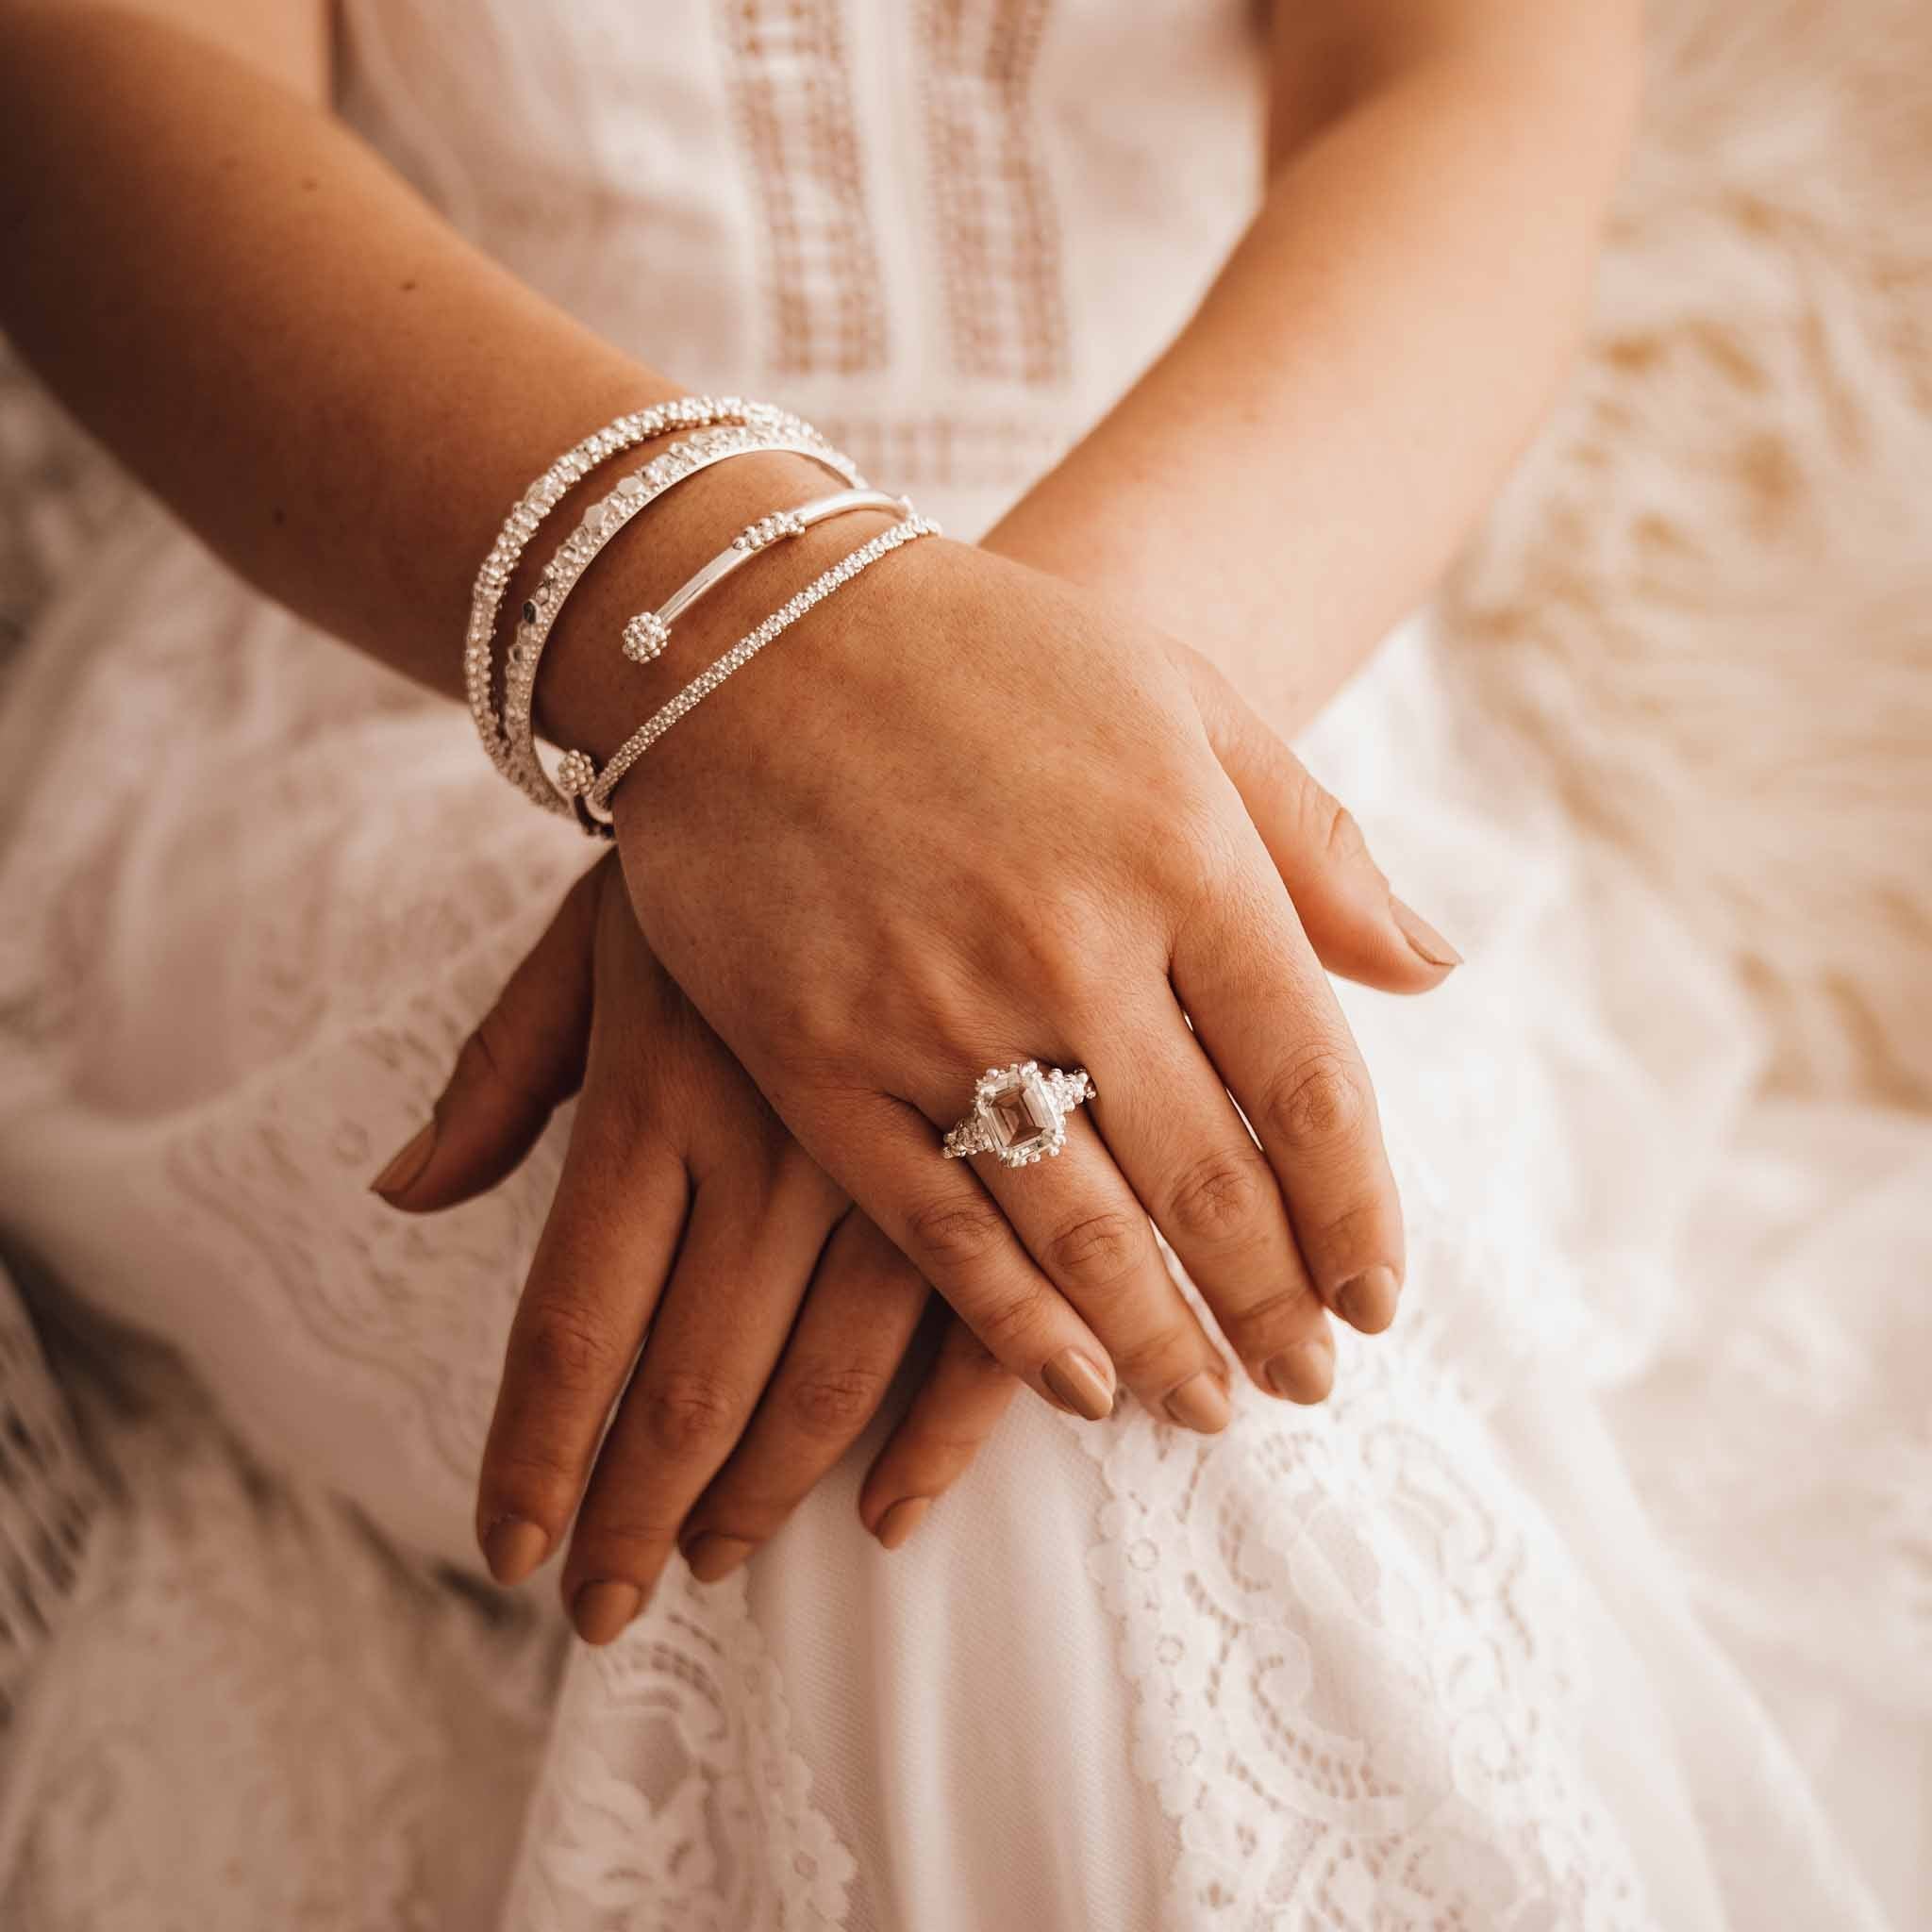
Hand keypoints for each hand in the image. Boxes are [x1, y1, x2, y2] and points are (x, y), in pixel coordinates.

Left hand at [372, 856, 1019, 1641]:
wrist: (917, 714)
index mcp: (661, 1085)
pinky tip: (893, 1512)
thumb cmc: (741, 831)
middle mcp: (777, 1137)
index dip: (540, 1457)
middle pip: (693, 1378)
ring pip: (830, 1377)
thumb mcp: (595, 928)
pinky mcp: (1017, 1149)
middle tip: (608, 1604)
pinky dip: (937, 1439)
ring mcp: (907, 1150)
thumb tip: (402, 1195)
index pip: (577, 1321)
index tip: (511, 1555)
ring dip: (769, 1490)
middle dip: (641, 1511)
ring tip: (719, 1559)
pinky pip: (982, 1329)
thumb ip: (503, 1069)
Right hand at [610, 528, 1458, 1424]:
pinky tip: (1077, 1381)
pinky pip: (938, 1229)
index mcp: (1183, 855)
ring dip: (1162, 1340)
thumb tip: (1430, 972)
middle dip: (1272, 1305)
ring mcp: (938, 1013)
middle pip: (1208, 1182)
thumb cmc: (986, 656)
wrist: (744, 628)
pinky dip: (1014, 1323)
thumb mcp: (1181, 697)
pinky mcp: (819, 1062)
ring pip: (1082, 1231)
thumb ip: (1311, 842)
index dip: (1355, 1214)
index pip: (1309, 1086)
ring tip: (1208, 1409)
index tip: (1377, 1300)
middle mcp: (1074, 948)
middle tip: (1306, 1386)